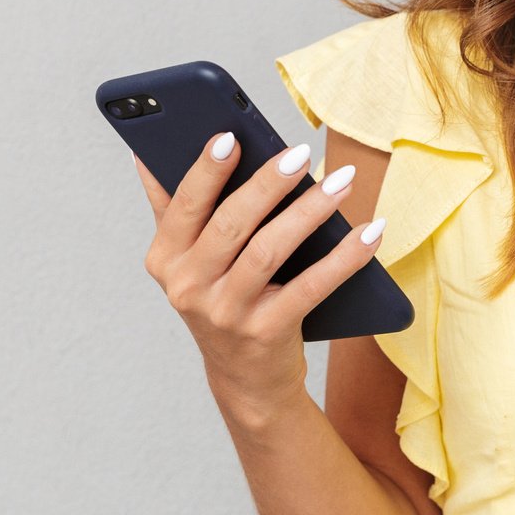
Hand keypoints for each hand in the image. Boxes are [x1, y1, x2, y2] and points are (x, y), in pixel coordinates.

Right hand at [133, 135, 385, 426]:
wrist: (246, 379)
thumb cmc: (221, 299)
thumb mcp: (187, 261)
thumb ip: (171, 209)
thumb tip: (145, 153)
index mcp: (165, 259)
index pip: (184, 206)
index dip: (206, 170)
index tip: (230, 135)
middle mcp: (188, 288)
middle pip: (231, 224)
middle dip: (267, 184)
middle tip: (300, 152)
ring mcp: (226, 314)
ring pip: (269, 251)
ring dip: (309, 211)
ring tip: (341, 181)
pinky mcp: (266, 333)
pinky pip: (311, 287)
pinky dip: (344, 257)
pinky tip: (369, 231)